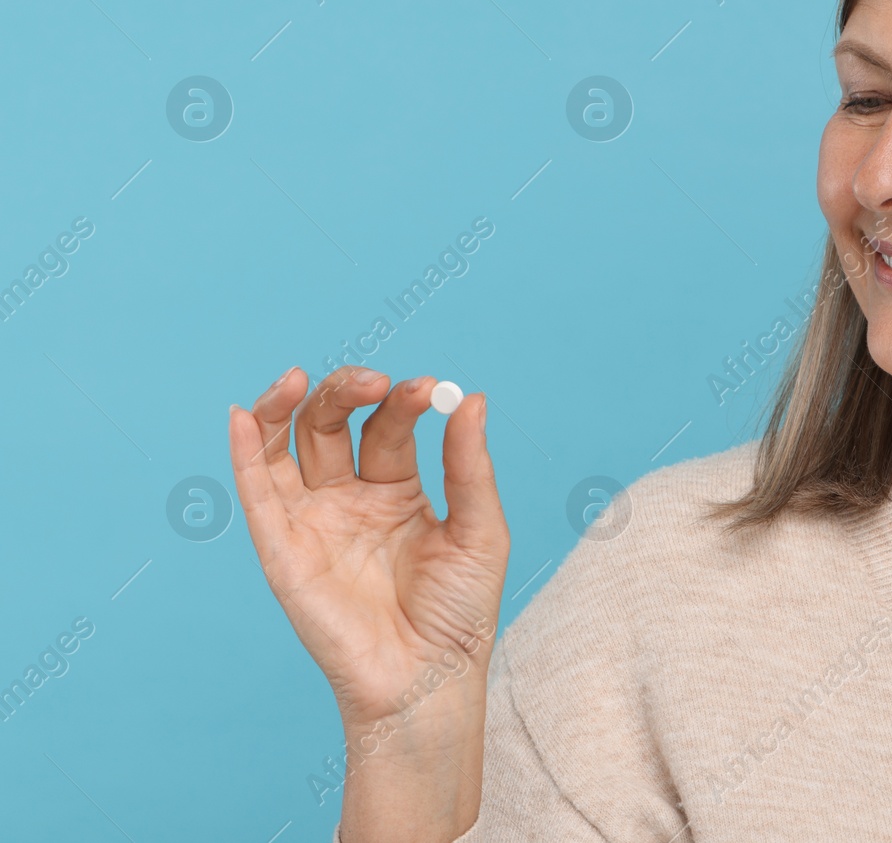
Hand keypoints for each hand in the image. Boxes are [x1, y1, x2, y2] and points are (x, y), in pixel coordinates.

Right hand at [226, 365, 510, 730]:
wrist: (429, 680)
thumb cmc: (460, 613)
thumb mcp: (479, 530)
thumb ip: (469, 466)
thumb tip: (470, 398)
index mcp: (398, 490)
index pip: (388, 426)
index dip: (402, 401)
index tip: (427, 389)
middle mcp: (349, 499)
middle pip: (332, 424)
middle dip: (348, 393)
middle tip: (376, 382)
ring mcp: (313, 522)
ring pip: (286, 447)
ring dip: (285, 406)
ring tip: (299, 379)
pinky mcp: (283, 550)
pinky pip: (257, 494)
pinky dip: (246, 453)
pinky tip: (246, 417)